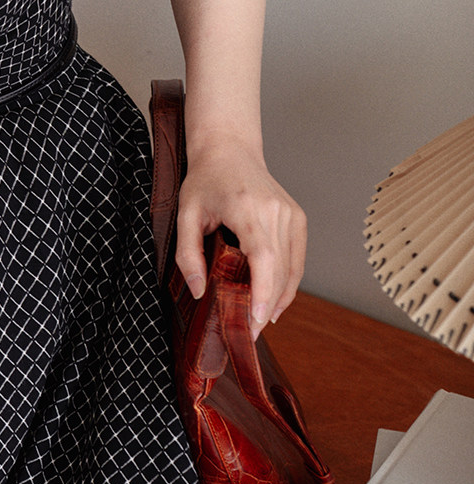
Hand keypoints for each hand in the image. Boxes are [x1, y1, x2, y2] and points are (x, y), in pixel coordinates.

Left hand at [174, 139, 305, 337]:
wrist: (230, 150)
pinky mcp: (298, 219)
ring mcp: (292, 215)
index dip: (263, 292)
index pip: (264, 258)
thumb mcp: (186, 215)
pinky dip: (288, 282)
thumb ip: (189, 255)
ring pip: (293, 268)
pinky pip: (298, 259)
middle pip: (281, 269)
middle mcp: (277, 212)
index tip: (255, 320)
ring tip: (258, 321)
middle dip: (266, 305)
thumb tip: (201, 292)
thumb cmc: (205, 180)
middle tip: (247, 332)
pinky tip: (272, 300)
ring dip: (279, 298)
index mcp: (249, 208)